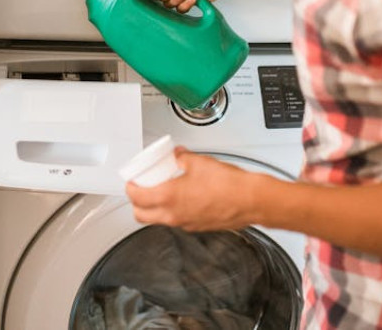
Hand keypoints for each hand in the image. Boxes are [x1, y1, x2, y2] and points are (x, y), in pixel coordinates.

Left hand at [125, 148, 263, 231]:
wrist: (251, 200)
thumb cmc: (229, 185)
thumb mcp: (200, 162)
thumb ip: (183, 158)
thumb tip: (177, 155)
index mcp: (169, 198)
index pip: (136, 197)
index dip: (130, 188)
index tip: (132, 181)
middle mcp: (174, 215)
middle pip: (141, 216)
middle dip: (137, 203)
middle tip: (141, 189)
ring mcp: (185, 224)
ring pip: (159, 220)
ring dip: (155, 208)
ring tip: (163, 190)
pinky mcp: (198, 227)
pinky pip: (177, 221)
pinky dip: (174, 211)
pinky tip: (184, 197)